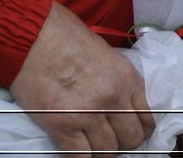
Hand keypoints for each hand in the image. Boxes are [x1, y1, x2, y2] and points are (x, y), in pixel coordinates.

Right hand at [9, 2, 153, 156]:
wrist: (35, 37)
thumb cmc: (68, 40)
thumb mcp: (108, 57)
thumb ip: (120, 82)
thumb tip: (125, 106)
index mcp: (127, 79)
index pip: (147, 120)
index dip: (141, 132)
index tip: (132, 134)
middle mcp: (113, 98)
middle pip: (131, 140)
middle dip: (123, 145)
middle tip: (111, 142)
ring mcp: (88, 114)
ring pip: (107, 152)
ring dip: (102, 152)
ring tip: (94, 146)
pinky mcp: (62, 126)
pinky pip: (80, 157)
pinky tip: (78, 151)